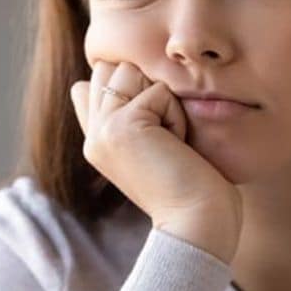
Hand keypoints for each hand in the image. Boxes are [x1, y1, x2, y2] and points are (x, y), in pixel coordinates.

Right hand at [69, 59, 242, 234]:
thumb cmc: (192, 186)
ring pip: (130, 72)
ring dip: (162, 100)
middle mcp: (93, 134)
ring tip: (170, 140)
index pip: (96, 81)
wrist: (197, 223)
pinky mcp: (121, 127)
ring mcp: (102, 130)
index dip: (134, 90)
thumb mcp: (152, 145)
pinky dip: (176, 115)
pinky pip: (157, 91)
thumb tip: (95, 79)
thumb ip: (126, 112)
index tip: (157, 133)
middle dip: (148, 90)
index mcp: (96, 139)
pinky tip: (177, 146)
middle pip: (113, 68)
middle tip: (165, 137)